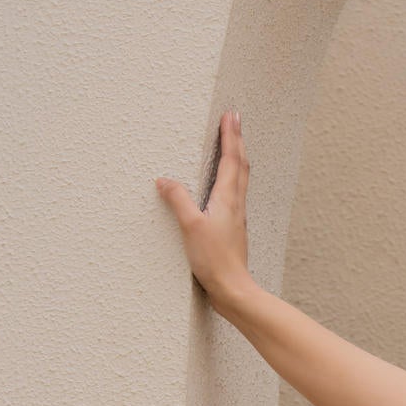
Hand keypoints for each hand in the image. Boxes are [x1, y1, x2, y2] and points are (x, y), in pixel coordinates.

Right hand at [155, 108, 250, 304]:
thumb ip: (178, 200)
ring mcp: (237, 216)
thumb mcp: (191, 227)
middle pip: (241, 165)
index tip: (231, 115)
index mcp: (228, 199)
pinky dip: (233, 177)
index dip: (231, 135)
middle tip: (235, 119)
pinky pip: (235, 193)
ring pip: (240, 179)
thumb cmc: (215, 261)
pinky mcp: (233, 228)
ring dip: (237, 157)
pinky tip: (225, 184)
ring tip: (233, 143)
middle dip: (237, 140)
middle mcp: (236, 204)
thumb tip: (164, 180)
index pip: (232, 159)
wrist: (234, 290)